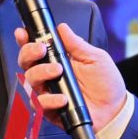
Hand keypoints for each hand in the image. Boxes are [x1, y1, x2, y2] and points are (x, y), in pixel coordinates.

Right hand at [15, 21, 128, 138]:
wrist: (115, 109)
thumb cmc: (106, 83)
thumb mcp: (95, 58)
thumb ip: (77, 44)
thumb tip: (62, 28)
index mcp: (57, 60)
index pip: (35, 49)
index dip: (25, 40)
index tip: (23, 33)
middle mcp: (48, 76)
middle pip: (26, 63)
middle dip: (28, 54)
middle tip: (41, 51)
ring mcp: (48, 92)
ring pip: (29, 82)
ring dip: (40, 73)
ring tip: (57, 71)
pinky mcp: (50, 110)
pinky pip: (39, 104)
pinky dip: (49, 100)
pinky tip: (62, 98)